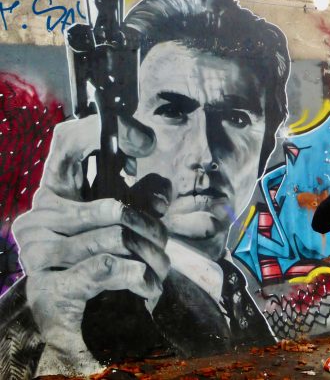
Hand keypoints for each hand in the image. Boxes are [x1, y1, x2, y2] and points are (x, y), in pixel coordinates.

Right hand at [12, 115, 168, 366]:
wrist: (78, 327)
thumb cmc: (99, 263)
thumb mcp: (123, 223)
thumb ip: (142, 200)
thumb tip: (160, 190)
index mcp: (56, 192)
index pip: (68, 140)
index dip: (108, 130)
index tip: (146, 143)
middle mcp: (39, 217)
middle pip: (114, 205)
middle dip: (151, 225)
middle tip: (161, 240)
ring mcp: (39, 253)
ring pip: (118, 237)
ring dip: (151, 255)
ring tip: (159, 266)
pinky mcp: (51, 288)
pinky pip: (109, 267)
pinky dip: (141, 276)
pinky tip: (148, 285)